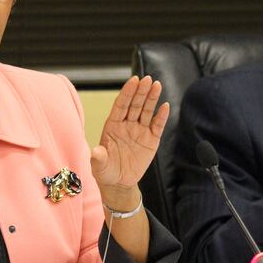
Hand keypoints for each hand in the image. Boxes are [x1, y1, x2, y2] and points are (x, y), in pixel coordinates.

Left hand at [90, 76, 168, 206]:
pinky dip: (162, 116)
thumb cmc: (106, 171)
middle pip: (135, 104)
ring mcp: (139, 131)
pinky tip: (166, 106)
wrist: (119, 183)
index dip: (127, 92)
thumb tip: (96, 152)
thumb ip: (98, 158)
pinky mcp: (151, 140)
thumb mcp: (99, 166)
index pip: (121, 105)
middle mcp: (126, 124)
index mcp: (112, 125)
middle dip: (141, 91)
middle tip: (147, 79)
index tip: (133, 80)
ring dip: (152, 98)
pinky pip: (157, 125)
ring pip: (146, 111)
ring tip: (157, 85)